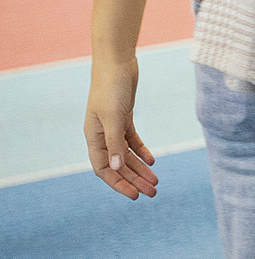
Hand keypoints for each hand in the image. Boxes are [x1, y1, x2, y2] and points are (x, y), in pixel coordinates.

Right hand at [84, 59, 158, 199]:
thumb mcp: (114, 116)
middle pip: (119, 164)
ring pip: (127, 154)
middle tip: (153, 193)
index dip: (118, 183)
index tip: (134, 196)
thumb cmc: (111, 88)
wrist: (116, 63)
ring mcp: (112, 126)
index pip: (104, 169)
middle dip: (134, 180)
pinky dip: (142, 151)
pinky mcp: (124, 117)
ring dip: (140, 168)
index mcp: (93, 137)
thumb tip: (117, 168)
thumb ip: (115, 142)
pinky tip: (153, 161)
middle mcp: (101, 135)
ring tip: (156, 182)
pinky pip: (132, 140)